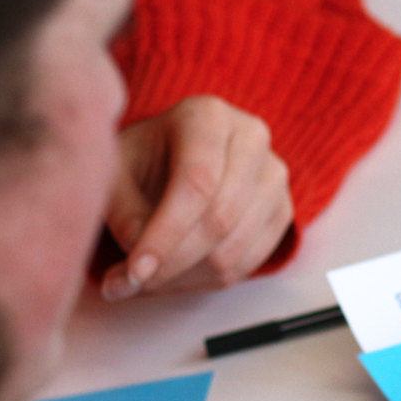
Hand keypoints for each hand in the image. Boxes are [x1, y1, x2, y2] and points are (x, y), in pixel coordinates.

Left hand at [101, 94, 292, 298]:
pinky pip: (248, 264)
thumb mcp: (117, 173)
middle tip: (130, 283)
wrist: (180, 155)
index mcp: (207, 117)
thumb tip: (136, 273)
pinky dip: (206, 281)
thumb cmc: (145, 160)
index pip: (196, 183)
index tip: (134, 270)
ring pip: (234, 250)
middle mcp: (252, 140)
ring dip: (185, 278)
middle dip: (172, 262)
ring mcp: (275, 176)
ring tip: (146, 281)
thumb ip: (125, 216)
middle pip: (219, 219)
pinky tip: (176, 276)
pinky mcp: (282, 210)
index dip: (165, 233)